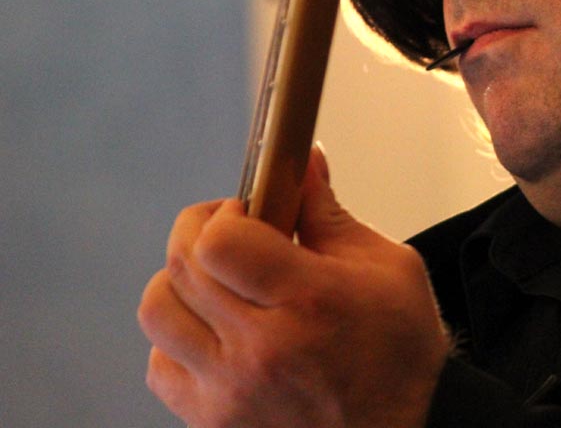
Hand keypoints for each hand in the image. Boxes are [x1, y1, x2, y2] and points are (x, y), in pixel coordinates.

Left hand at [138, 146, 450, 426]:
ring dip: (182, 284)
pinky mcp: (211, 420)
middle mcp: (260, 347)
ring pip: (158, 311)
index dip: (226, 213)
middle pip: (182, 266)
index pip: (219, 239)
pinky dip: (178, 340)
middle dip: (201, 232)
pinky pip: (160, 365)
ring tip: (220, 284)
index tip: (250, 211)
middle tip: (235, 233)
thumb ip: (331, 215)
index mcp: (309, 300)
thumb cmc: (398, 357)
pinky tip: (217, 333)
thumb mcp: (389, 268)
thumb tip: (304, 161)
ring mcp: (229, 389)